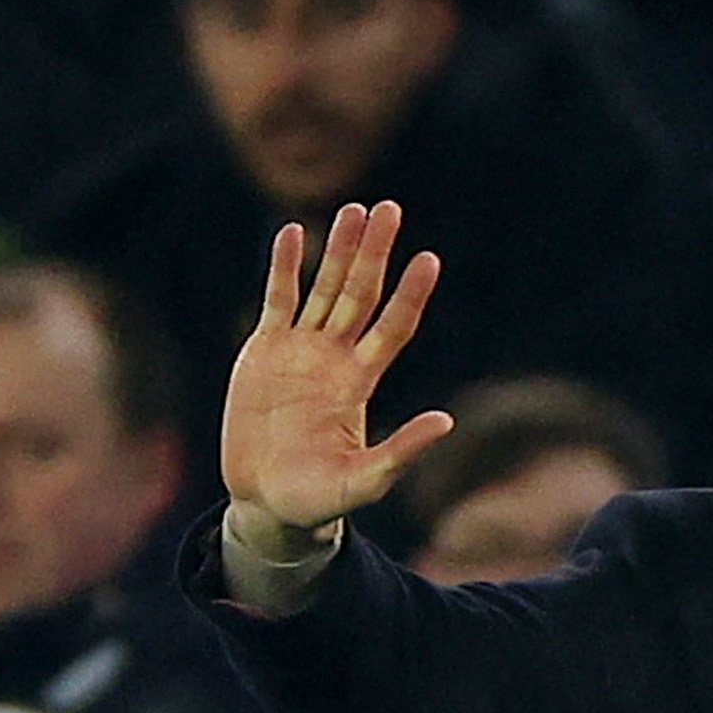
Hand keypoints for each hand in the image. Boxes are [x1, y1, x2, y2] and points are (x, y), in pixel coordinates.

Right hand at [220, 200, 456, 551]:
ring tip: (353, 209)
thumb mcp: (364, 481)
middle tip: (389, 209)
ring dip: (337, 250)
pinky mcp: (264, 350)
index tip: (429, 259)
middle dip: (374, 253)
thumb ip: (402, 451)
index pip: (393, 327)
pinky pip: (278, 299)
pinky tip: (293, 233)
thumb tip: (447, 421)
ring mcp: (300, 350)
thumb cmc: (319, 499)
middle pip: (361, 294)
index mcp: (361, 383)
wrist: (267, 502)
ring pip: (323, 288)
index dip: (410, 294)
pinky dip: (284, 267)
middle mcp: (336, 358)